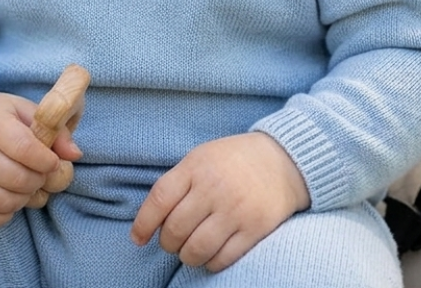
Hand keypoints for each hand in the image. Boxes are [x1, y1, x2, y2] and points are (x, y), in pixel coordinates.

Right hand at [0, 91, 81, 227]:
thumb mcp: (22, 110)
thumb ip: (52, 129)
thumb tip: (75, 154)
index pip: (23, 148)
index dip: (45, 160)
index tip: (53, 161)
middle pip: (16, 179)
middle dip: (38, 181)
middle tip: (40, 174)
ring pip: (4, 202)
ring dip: (24, 198)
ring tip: (26, 185)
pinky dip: (5, 214)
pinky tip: (8, 196)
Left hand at [130, 133, 309, 271]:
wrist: (282, 160)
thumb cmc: (233, 160)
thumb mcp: (201, 157)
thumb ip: (179, 182)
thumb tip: (153, 219)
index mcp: (196, 166)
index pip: (160, 198)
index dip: (144, 223)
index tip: (137, 238)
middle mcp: (213, 188)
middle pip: (175, 229)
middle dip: (168, 243)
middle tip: (172, 242)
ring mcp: (235, 210)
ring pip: (196, 249)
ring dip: (187, 256)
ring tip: (190, 250)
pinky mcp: (254, 229)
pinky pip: (222, 258)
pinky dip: (211, 262)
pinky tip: (211, 254)